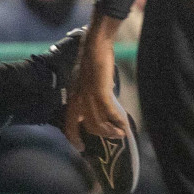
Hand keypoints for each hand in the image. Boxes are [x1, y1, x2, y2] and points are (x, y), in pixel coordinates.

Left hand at [62, 29, 128, 148]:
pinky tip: (125, 124)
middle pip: (84, 126)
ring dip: (111, 131)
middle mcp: (77, 98)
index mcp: (72, 96)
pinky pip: (108, 113)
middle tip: (114, 139)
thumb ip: (89, 95)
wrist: (95, 46)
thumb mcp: (86, 82)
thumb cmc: (92, 62)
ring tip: (121, 133)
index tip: (80, 148)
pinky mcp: (99, 91)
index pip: (68, 122)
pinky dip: (118, 121)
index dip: (73, 137)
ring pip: (97, 123)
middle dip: (100, 136)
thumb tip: (101, 108)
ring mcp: (87, 95)